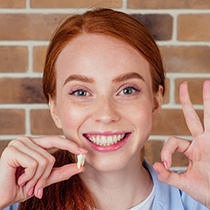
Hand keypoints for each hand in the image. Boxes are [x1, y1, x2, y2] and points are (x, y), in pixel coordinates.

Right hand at [0, 136, 86, 207]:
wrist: (2, 196)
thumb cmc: (22, 186)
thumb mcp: (45, 179)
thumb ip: (62, 172)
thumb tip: (81, 167)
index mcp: (34, 143)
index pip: (56, 140)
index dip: (70, 145)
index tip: (84, 152)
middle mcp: (26, 140)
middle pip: (51, 156)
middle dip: (46, 175)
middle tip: (37, 187)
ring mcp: (18, 144)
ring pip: (44, 161)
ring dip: (37, 178)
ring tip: (26, 183)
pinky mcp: (12, 151)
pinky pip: (34, 164)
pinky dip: (30, 177)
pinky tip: (20, 179)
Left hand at [153, 80, 209, 207]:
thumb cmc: (205, 191)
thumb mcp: (184, 182)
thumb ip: (169, 175)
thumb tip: (156, 165)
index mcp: (192, 149)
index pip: (173, 141)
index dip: (166, 151)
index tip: (166, 165)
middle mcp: (202, 141)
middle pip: (192, 117)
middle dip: (186, 102)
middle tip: (183, 85)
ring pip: (208, 117)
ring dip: (208, 101)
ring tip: (207, 83)